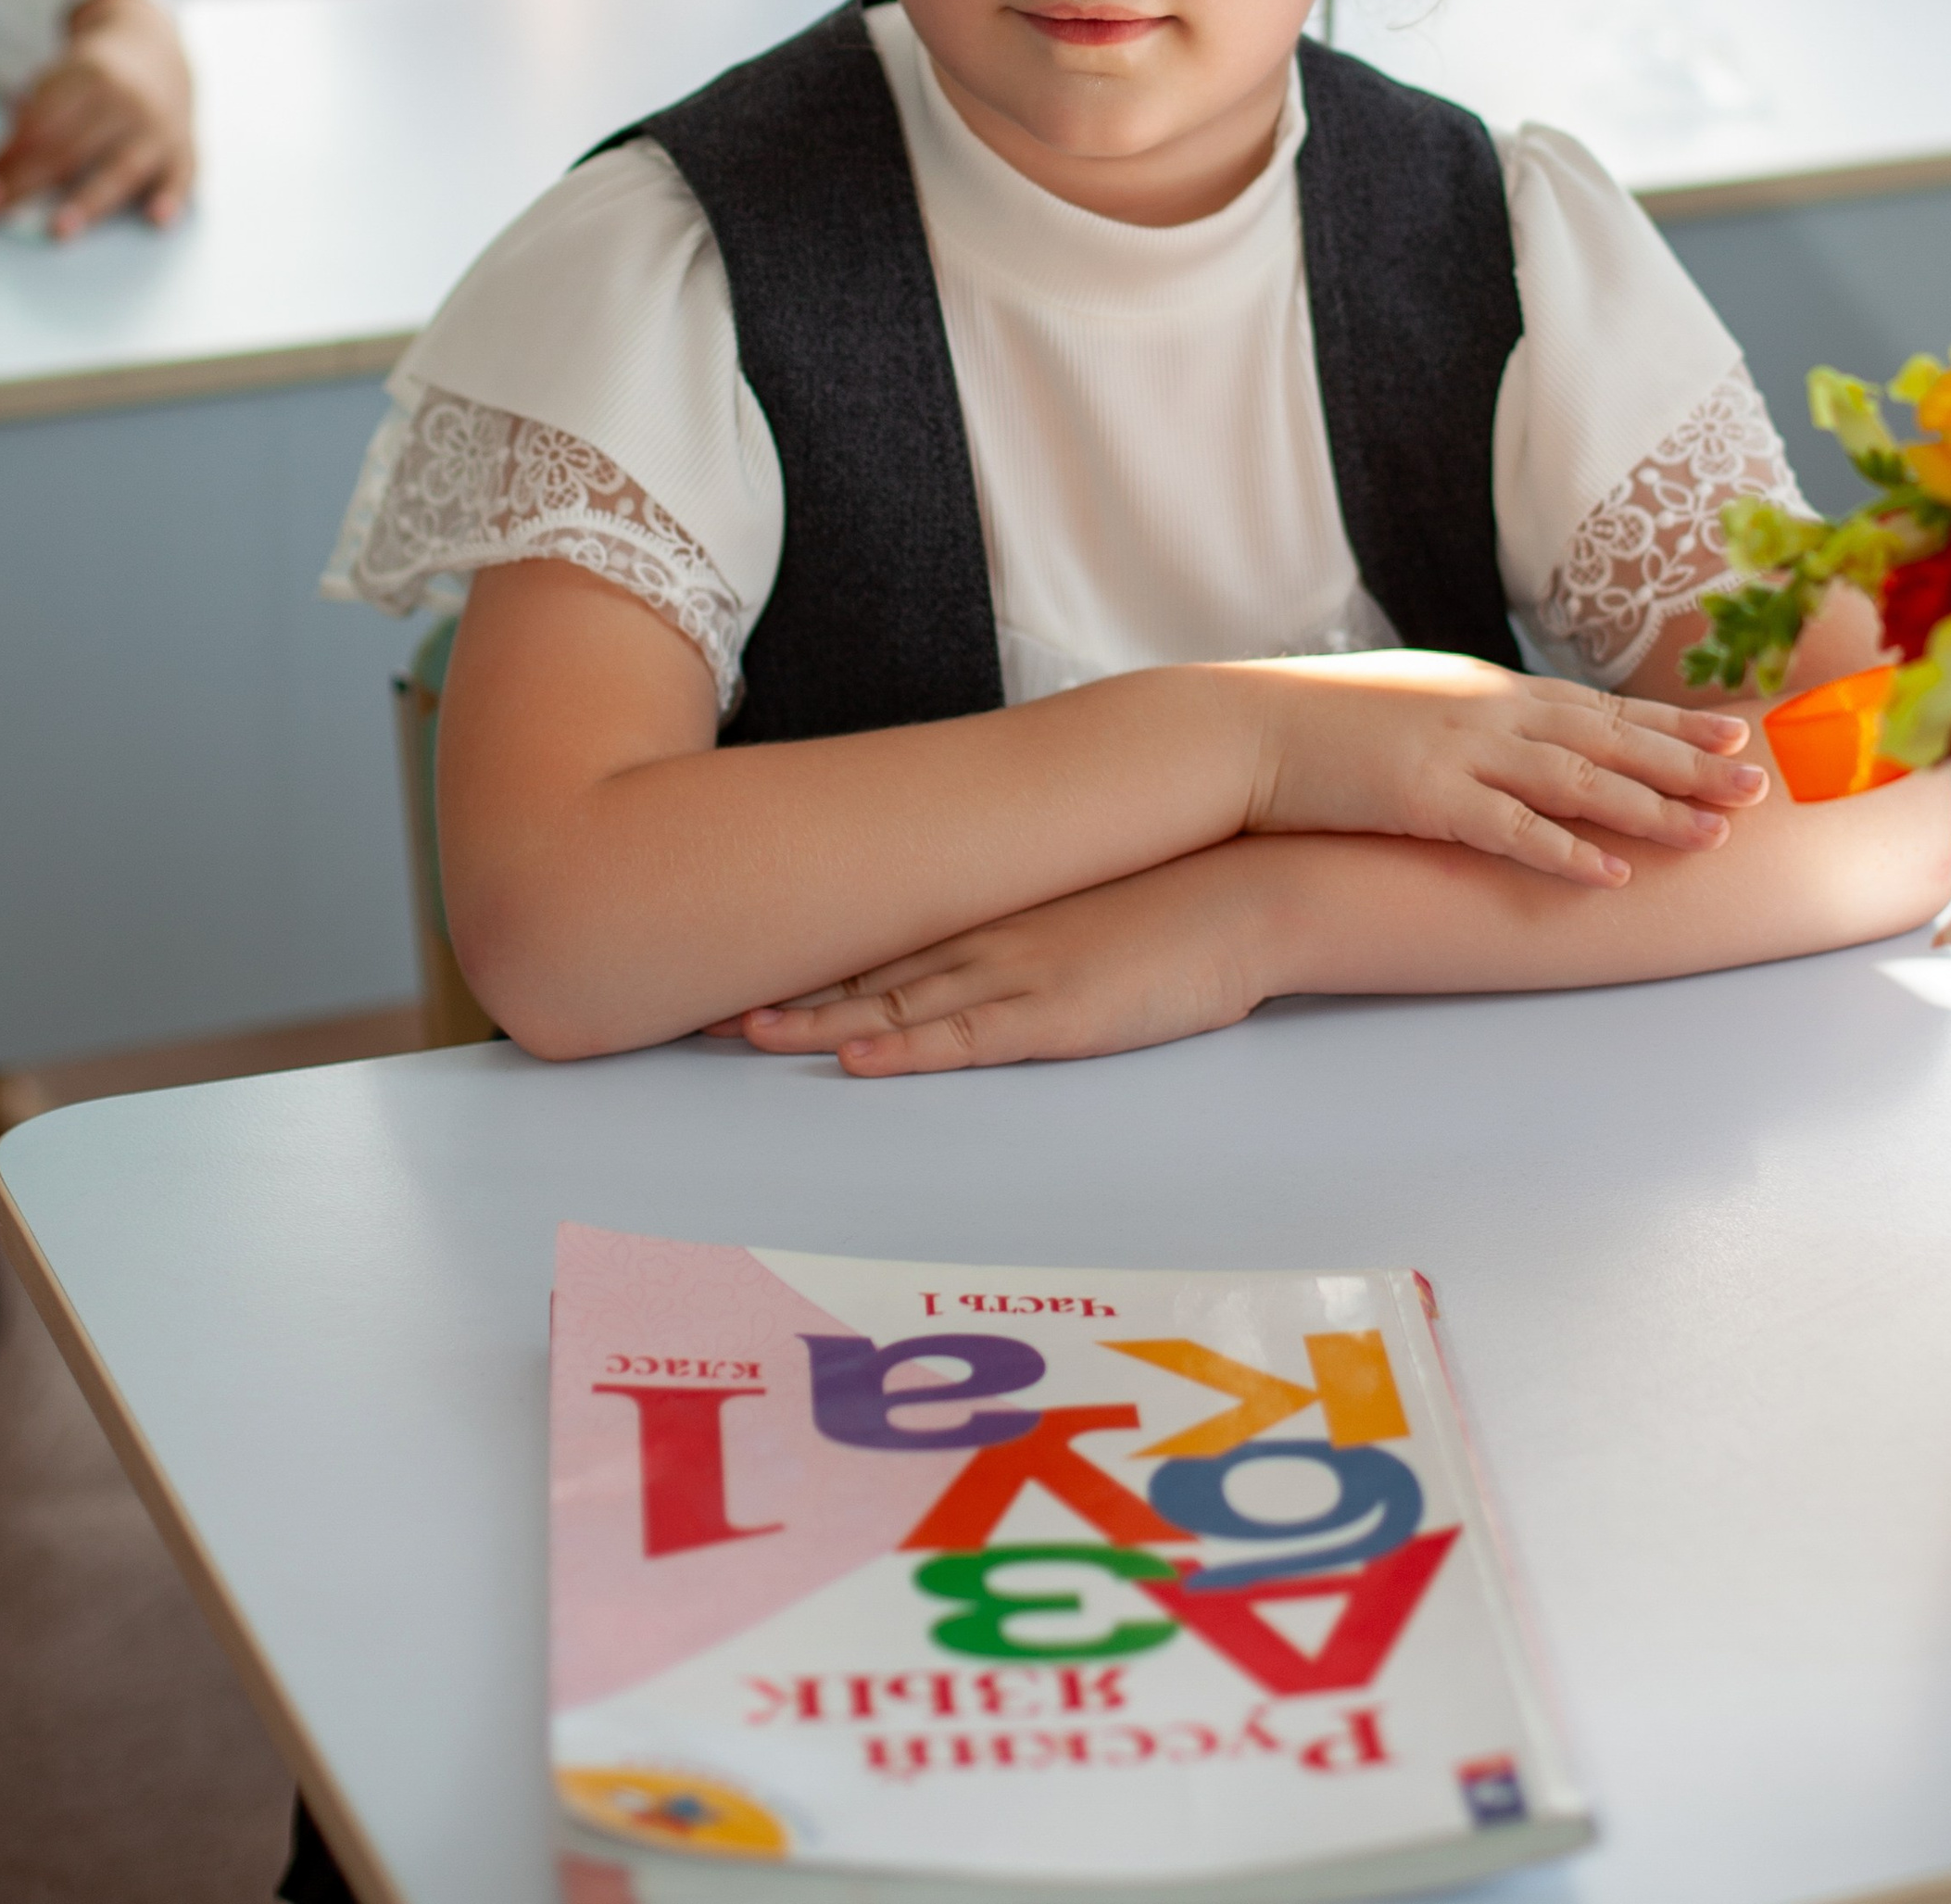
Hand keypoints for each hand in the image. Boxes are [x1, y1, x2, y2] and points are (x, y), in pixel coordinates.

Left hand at [0, 0, 194, 235]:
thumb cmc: (93, 78)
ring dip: (89, 202)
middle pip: (72, 151)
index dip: (12, 160)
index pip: (42, 127)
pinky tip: (157, 219)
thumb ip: (33, 122)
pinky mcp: (184, 148)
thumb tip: (4, 172)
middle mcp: (127, 101)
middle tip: (2, 211)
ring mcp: (158, 127)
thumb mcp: (59, 82)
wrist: (155, 48)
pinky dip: (171, 197)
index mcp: (89, 78)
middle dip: (31, 184)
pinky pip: (181, 175)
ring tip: (59, 229)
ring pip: (122, 169)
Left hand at [714, 843, 1283, 1076]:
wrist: (1247, 893)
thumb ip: (1030, 930)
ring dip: (817, 1020)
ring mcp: (1017, 974)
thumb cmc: (1173, 905)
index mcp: (993, 913)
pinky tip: (855, 1056)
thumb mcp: (1084, 912)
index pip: (880, 939)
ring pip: (895, 1002)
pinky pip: (964, 1038)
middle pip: (864, 969)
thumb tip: (985, 947)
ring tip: (746, 1032)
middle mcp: (989, 938)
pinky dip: (903, 1048)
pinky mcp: (1055, 1014)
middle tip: (704, 1009)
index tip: (740, 970)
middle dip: (785, 991)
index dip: (807, 958)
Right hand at [1242, 648, 1765, 886]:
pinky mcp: (1427, 797)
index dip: (1673, 723)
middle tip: (1758, 785)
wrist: (1248, 728)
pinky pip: (1512, 830)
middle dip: (1691, 764)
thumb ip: (1473, 718)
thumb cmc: (1324, 720)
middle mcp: (1490, 712)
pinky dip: (1566, 851)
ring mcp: (1461, 752)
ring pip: (1581, 781)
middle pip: (1612, 739)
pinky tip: (1613, 873)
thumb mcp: (1416, 701)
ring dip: (1652, 808)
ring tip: (1714, 834)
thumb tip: (1515, 737)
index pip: (1602, 706)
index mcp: (1490, 689)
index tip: (1733, 732)